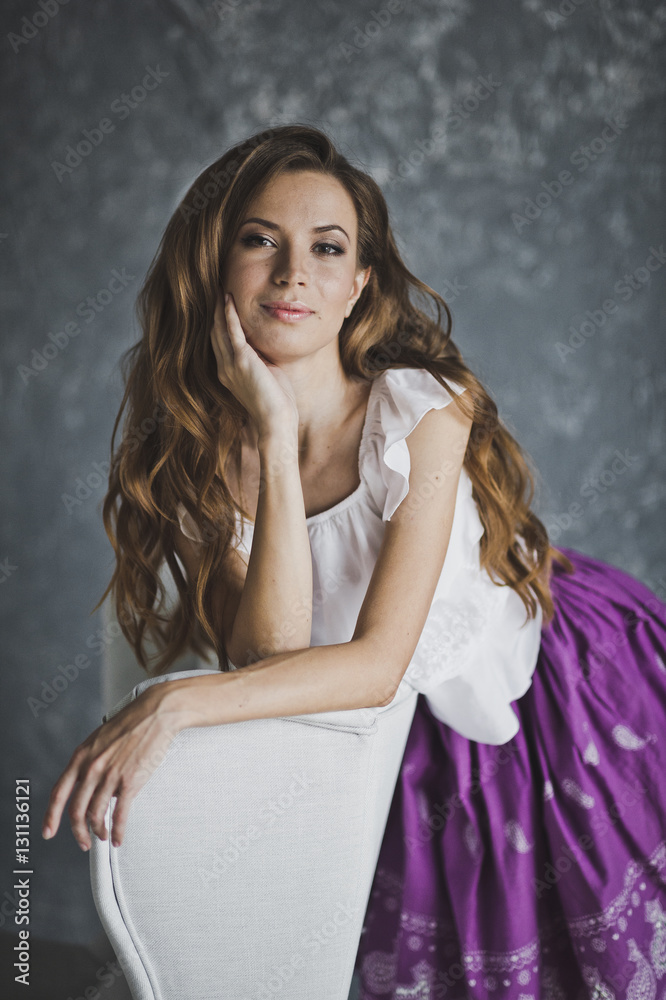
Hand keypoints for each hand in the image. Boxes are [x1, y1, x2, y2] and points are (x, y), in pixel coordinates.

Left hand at [41, 686, 186, 849]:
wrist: (155, 713)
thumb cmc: (131, 723)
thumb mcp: (99, 739)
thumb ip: (89, 762)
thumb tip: (89, 784)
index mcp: (81, 757)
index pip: (58, 793)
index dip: (51, 817)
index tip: (48, 831)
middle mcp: (92, 768)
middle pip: (76, 811)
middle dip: (78, 832)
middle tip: (83, 842)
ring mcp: (110, 776)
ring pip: (97, 816)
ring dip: (99, 832)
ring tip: (104, 836)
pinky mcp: (130, 782)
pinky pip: (120, 815)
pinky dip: (118, 831)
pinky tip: (118, 837)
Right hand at [210, 288, 298, 437]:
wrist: (275, 420)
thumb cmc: (276, 401)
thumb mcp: (266, 374)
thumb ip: (260, 358)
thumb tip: (264, 343)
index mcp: (228, 372)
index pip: (219, 341)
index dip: (217, 321)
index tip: (219, 303)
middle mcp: (223, 367)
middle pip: (213, 332)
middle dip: (213, 310)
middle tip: (213, 288)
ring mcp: (229, 364)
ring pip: (218, 328)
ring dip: (218, 307)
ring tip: (218, 287)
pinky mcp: (240, 361)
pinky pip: (231, 331)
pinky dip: (228, 314)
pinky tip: (227, 298)